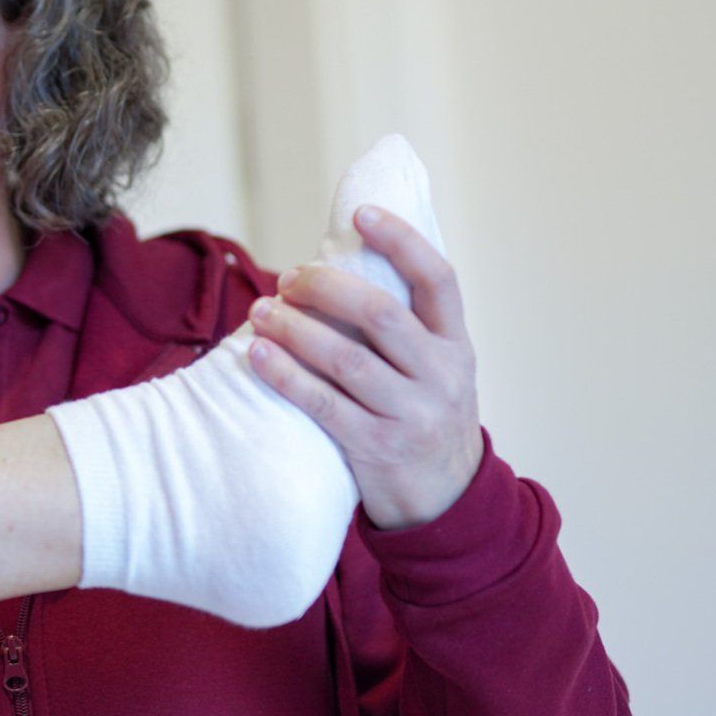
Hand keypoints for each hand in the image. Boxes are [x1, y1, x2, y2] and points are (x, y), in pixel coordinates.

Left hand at [244, 205, 483, 529]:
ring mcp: (412, 414)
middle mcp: (442, 376)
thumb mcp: (437, 368)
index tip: (362, 213)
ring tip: (260, 311)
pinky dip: (286, 375)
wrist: (444, 501)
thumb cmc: (423, 416)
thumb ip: (405, 327)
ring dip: (295, 329)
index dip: (402, 240)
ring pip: (347, 358)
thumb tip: (339, 265)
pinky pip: (323, 404)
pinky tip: (257, 355)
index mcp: (457, 345)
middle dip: (326, 288)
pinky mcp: (378, 448)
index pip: (438, 279)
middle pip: (381, 314)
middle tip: (287, 278)